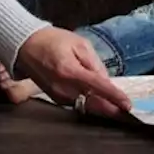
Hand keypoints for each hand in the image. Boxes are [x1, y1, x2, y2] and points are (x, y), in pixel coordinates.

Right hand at [14, 27, 132, 117]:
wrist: (26, 45)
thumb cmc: (53, 40)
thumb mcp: (79, 44)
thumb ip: (94, 63)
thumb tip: (106, 81)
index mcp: (69, 71)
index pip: (98, 87)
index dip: (114, 97)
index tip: (127, 105)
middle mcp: (63, 87)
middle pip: (92, 104)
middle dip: (111, 110)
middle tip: (126, 112)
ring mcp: (57, 95)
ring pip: (85, 106)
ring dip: (101, 108)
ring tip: (117, 107)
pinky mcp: (55, 98)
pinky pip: (77, 104)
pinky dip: (89, 103)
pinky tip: (99, 100)